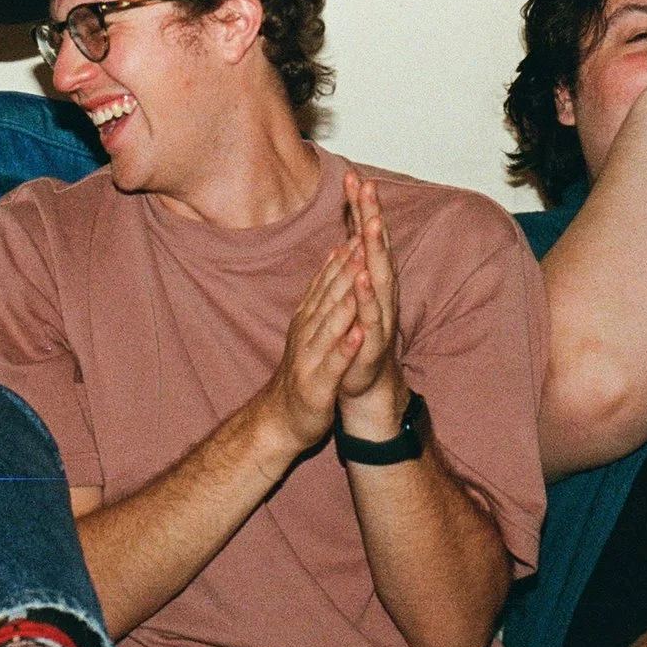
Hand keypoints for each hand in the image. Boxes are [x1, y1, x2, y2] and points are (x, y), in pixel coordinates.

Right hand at [261, 241, 361, 454]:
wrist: (281, 418)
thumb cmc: (304, 370)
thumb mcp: (312, 327)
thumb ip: (322, 293)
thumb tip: (335, 253)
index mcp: (308, 318)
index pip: (328, 281)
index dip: (347, 256)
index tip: (362, 228)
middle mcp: (307, 332)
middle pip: (330, 295)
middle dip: (349, 268)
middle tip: (365, 238)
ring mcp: (310, 357)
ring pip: (330, 324)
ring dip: (347, 299)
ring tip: (362, 276)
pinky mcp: (317, 384)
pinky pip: (334, 362)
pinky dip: (346, 346)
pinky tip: (359, 332)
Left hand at [336, 172, 406, 440]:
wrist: (363, 384)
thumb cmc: (358, 335)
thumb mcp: (351, 294)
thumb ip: (352, 262)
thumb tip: (354, 229)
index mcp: (372, 279)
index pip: (366, 237)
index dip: (362, 208)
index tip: (354, 177)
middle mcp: (381, 292)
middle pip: (377, 248)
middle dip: (373, 216)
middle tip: (367, 185)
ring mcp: (381, 315)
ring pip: (380, 276)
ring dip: (377, 249)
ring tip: (372, 223)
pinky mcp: (375, 340)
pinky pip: (373, 314)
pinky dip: (368, 296)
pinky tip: (363, 277)